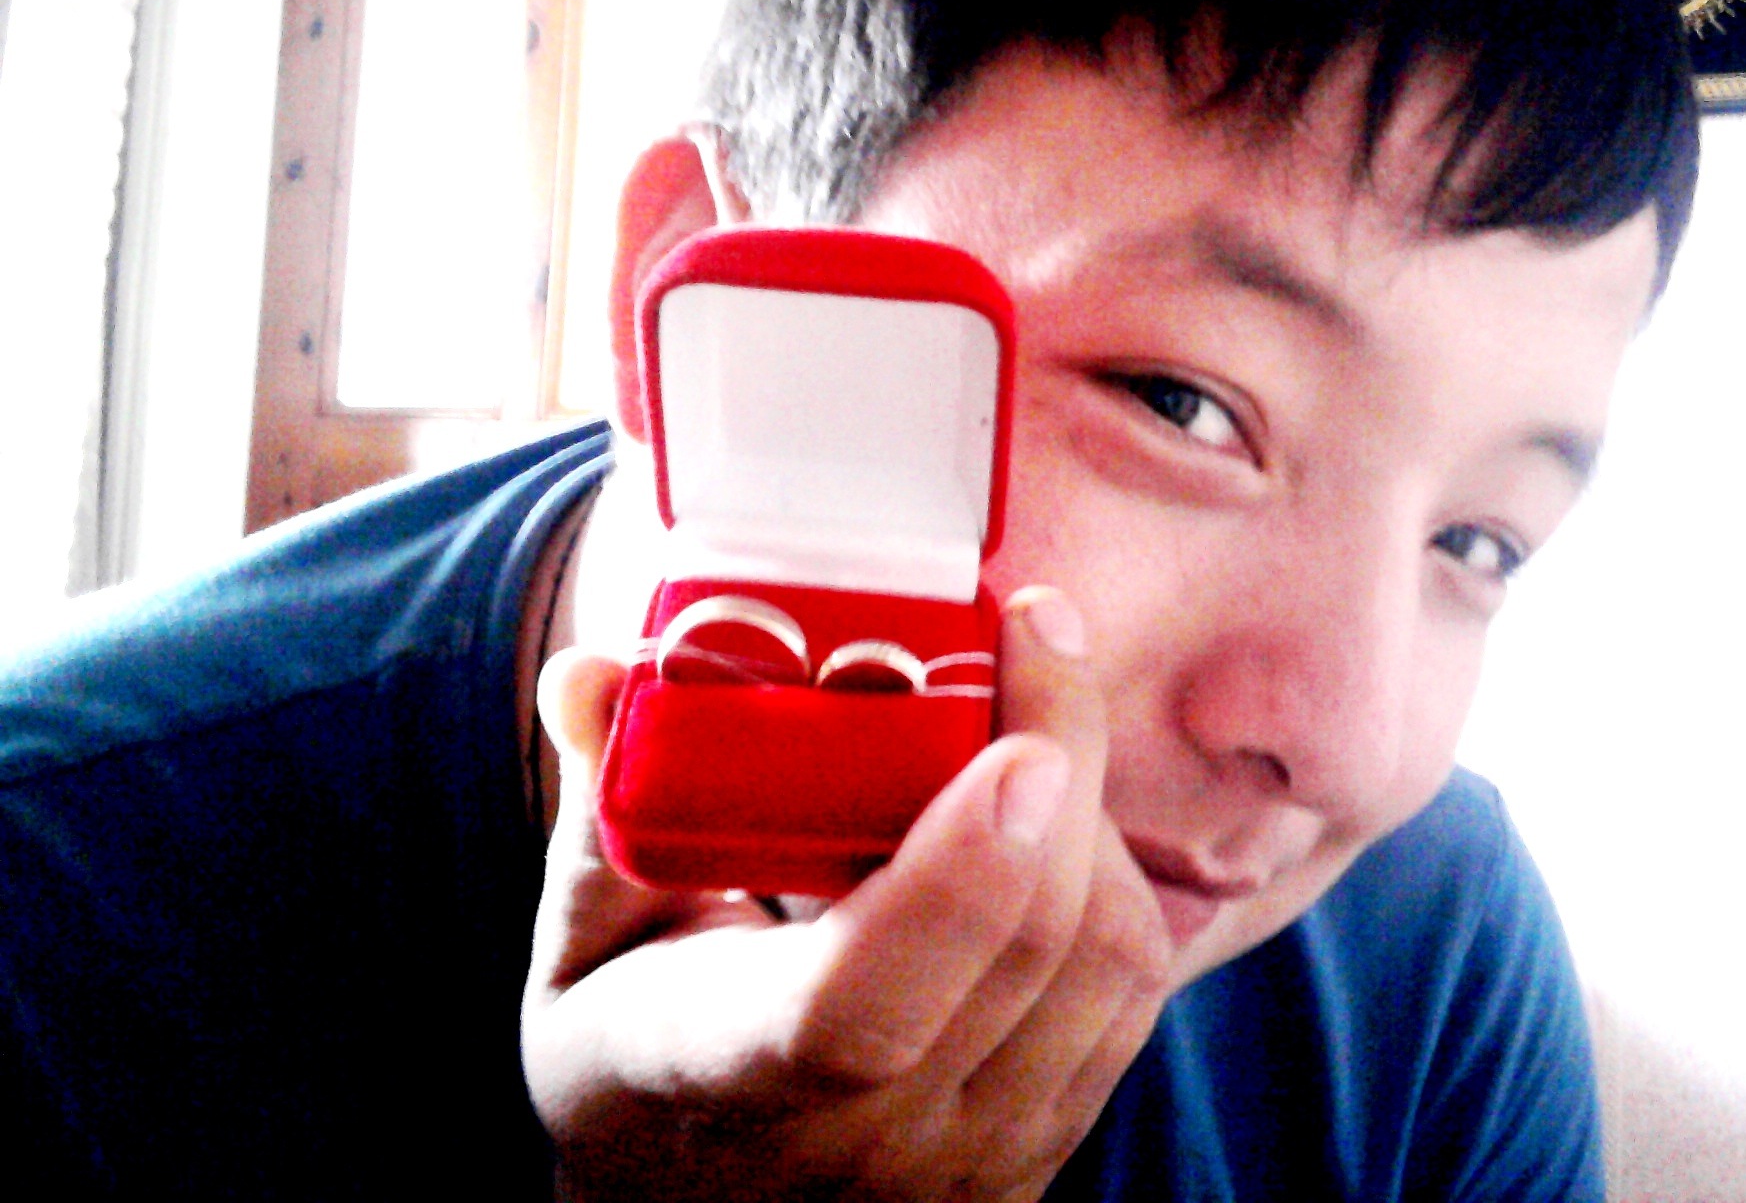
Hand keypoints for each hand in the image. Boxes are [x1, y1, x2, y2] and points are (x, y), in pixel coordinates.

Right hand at [521, 587, 1173, 1201]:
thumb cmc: (634, 1059)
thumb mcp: (584, 946)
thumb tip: (589, 668)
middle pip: (1027, 950)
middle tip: (1040, 626)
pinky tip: (1059, 817)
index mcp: (721, 1074)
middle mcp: (865, 1141)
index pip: (858, 1011)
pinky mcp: (1044, 1148)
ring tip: (1038, 714)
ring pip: (1105, 963)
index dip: (955, 880)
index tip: (1011, 746)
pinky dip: (1115, 879)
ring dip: (1095, 809)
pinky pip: (1131, 995)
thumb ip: (604, 801)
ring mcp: (970, 1159)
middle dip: (1064, 756)